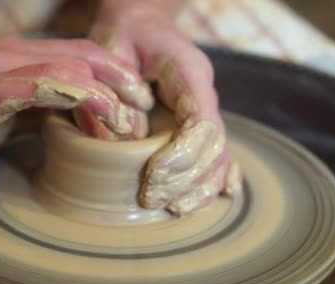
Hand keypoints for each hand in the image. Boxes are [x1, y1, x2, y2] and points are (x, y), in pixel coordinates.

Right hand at [0, 36, 152, 178]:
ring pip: (73, 68)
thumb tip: (69, 127)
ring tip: (129, 125)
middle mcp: (13, 54)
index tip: (136, 106)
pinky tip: (100, 116)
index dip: (114, 76)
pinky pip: (43, 84)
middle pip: (87, 55)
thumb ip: (32, 113)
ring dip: (109, 96)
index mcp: (16, 59)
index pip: (80, 56)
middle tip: (146, 110)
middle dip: (124, 80)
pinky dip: (77, 98)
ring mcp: (0, 68)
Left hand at [89, 0, 241, 214]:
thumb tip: (127, 137)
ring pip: (218, 154)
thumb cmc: (123, 35)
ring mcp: (204, 108)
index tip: (153, 175)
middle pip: (213, 145)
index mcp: (188, 72)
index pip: (201, 122)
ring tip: (175, 209)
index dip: (182, 154)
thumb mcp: (111, 50)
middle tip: (152, 199)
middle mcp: (204, 93)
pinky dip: (218, 176)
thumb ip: (117, 91)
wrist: (139, 24)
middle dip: (186, 178)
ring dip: (201, 186)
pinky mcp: (196, 121)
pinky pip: (216, 152)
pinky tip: (223, 195)